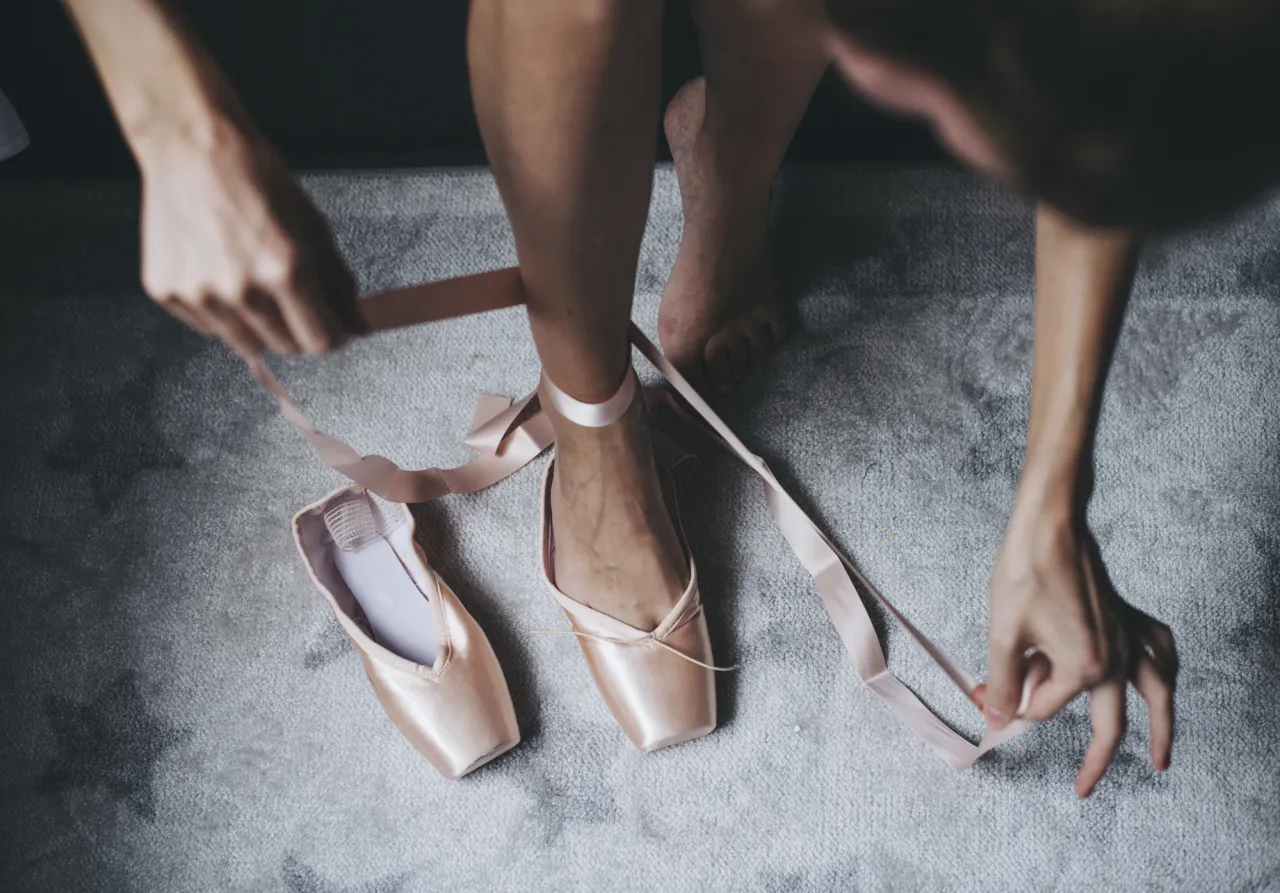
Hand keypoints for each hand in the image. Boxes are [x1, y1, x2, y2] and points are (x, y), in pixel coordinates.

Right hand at [137, 122, 360, 355]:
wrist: (191, 145)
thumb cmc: (255, 177)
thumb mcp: (311, 224)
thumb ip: (337, 281)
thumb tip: (358, 325)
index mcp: (284, 271)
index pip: (320, 341)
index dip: (332, 336)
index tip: (333, 327)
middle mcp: (241, 290)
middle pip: (286, 347)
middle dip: (297, 327)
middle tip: (289, 293)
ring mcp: (200, 295)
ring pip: (247, 343)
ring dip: (259, 324)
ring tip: (250, 278)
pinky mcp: (167, 292)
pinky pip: (209, 327)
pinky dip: (221, 312)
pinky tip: (217, 272)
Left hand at [982, 502, 1177, 796]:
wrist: (1047, 525)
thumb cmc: (1023, 573)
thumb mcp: (1003, 633)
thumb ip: (1003, 683)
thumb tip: (996, 717)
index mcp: (1083, 668)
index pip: (1041, 708)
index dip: (1008, 703)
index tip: (984, 693)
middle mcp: (1113, 658)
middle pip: (1107, 722)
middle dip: (1094, 760)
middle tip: (1083, 790)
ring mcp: (1125, 636)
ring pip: (1154, 691)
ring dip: (1160, 726)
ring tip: (1160, 759)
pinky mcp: (1125, 614)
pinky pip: (1156, 646)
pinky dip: (1161, 665)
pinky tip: (1160, 677)